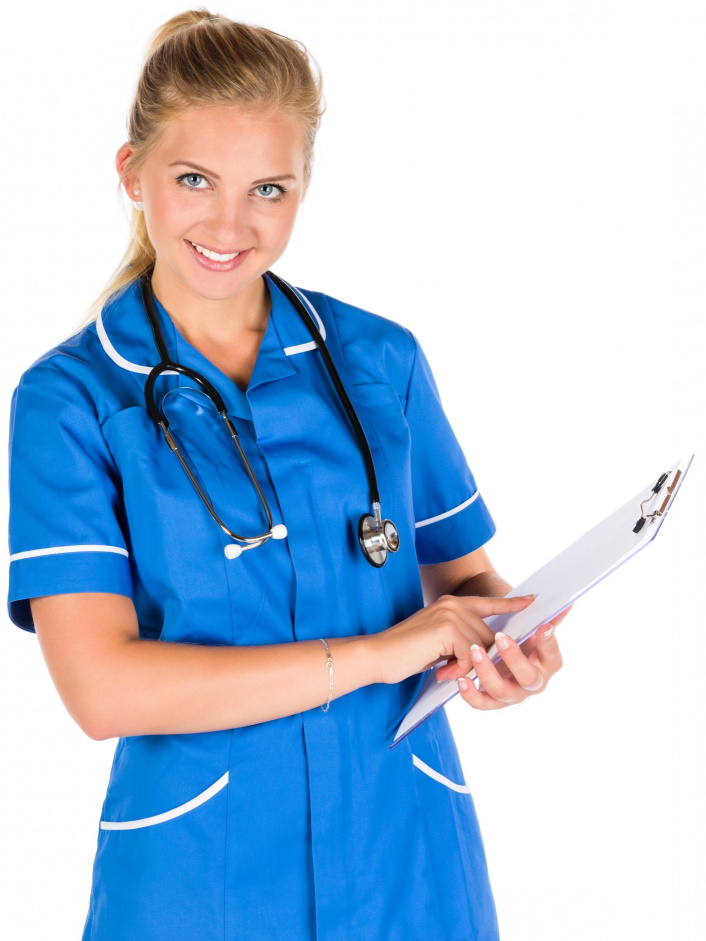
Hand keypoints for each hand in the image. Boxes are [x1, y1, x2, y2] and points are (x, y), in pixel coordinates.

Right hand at [367, 593, 537, 685]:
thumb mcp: (438, 643)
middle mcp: (452, 604)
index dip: (511, 603)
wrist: (378, 656)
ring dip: (466, 667)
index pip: (488, 602)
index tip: (533, 600)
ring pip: (481, 646)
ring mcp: (450, 614)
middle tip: (450, 672)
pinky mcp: (446, 628)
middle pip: (488, 634)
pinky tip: (441, 672)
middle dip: (479, 659)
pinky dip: (459, 669)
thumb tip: (484, 650)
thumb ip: (460, 639)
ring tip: (444, 673)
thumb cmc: (405, 653)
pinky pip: (470, 655)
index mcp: (451, 604)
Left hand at [442, 608, 568, 710]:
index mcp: (547, 664)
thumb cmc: (520, 640)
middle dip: (515, 658)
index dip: (549, 644)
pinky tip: (462, 679)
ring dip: (487, 671)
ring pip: (502, 690)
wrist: (500, 656)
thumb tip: (565, 604)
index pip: (552, 657)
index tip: (542, 627)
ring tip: (474, 650)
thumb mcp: (532, 629)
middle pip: (529, 678)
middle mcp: (533, 683)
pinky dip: (471, 694)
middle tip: (501, 637)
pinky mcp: (493, 701)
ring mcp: (513, 694)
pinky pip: (482, 703)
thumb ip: (548, 619)